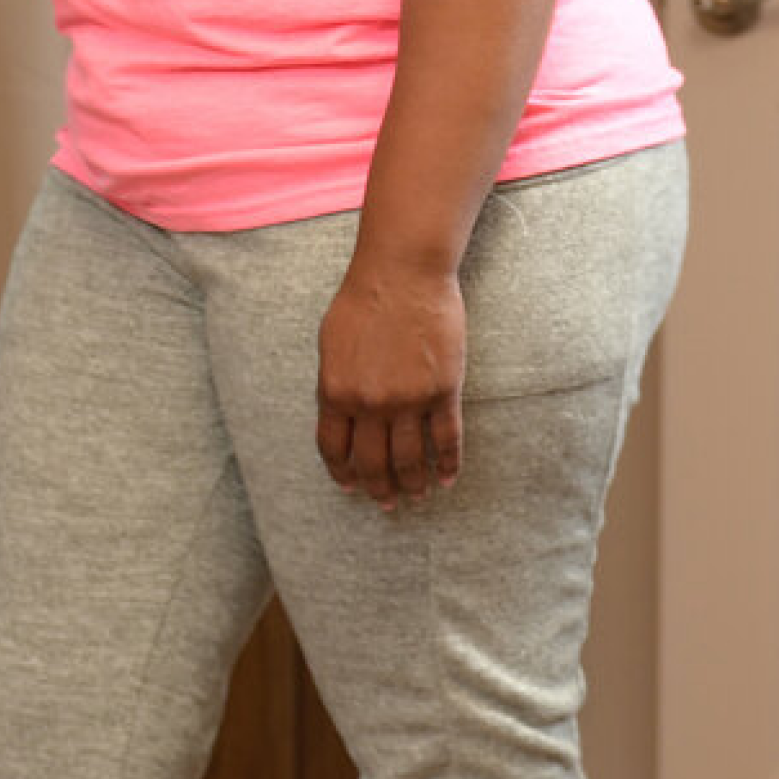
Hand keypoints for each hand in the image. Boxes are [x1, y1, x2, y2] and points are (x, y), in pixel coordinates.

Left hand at [315, 255, 466, 507]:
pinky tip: (446, 479)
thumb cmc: (363, 301)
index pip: (334, 449)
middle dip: (379, 489)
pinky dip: (447, 465)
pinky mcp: (442, 392)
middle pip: (373, 463)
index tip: (350, 487)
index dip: (342, 473)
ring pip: (410, 459)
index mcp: (335, 392)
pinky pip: (446, 440)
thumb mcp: (330, 344)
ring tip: (417, 497)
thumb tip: (337, 415)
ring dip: (413, 484)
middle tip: (386, 503)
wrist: (403, 274)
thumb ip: (334, 384)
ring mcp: (408, 401)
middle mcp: (370, 404)